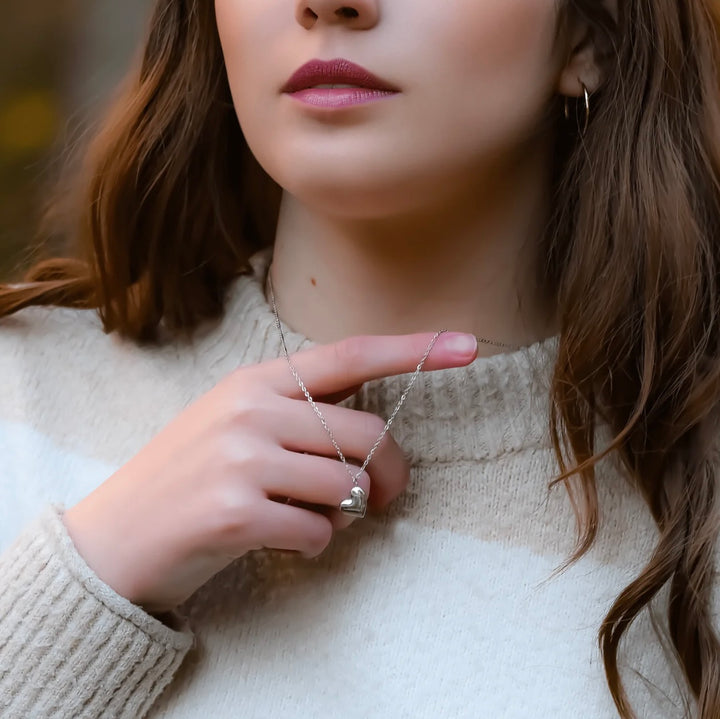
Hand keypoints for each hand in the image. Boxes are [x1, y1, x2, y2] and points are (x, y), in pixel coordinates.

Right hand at [62, 331, 476, 613]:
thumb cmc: (190, 477)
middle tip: (382, 497)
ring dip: (347, 513)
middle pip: (367, 434)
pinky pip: (320, 530)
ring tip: (313, 517)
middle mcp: (251, 409)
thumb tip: (372, 428)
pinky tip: (284, 540)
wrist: (114, 536)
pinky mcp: (236, 511)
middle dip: (390, 473)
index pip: (349, 355)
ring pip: (349, 485)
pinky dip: (316, 544)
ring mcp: (241, 458)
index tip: (467, 345)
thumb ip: (299, 412)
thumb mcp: (236, 423)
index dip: (413, 349)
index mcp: (256, 381)